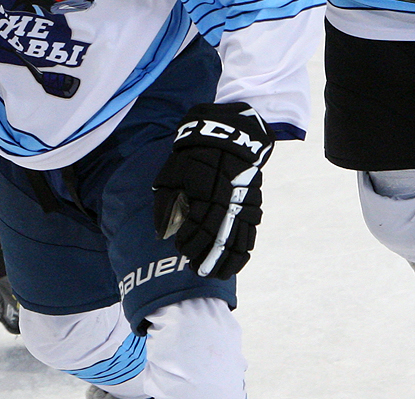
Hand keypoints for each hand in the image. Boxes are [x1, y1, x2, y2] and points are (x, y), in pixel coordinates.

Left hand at [152, 101, 273, 279]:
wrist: (225, 139)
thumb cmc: (191, 158)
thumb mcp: (172, 175)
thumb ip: (165, 204)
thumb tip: (161, 234)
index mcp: (204, 191)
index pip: (198, 226)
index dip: (189, 242)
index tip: (181, 250)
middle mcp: (226, 201)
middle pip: (218, 238)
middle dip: (207, 258)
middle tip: (197, 271)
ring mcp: (243, 205)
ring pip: (237, 241)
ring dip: (226, 261)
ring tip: (215, 274)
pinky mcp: (253, 207)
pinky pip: (250, 236)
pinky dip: (242, 253)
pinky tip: (233, 265)